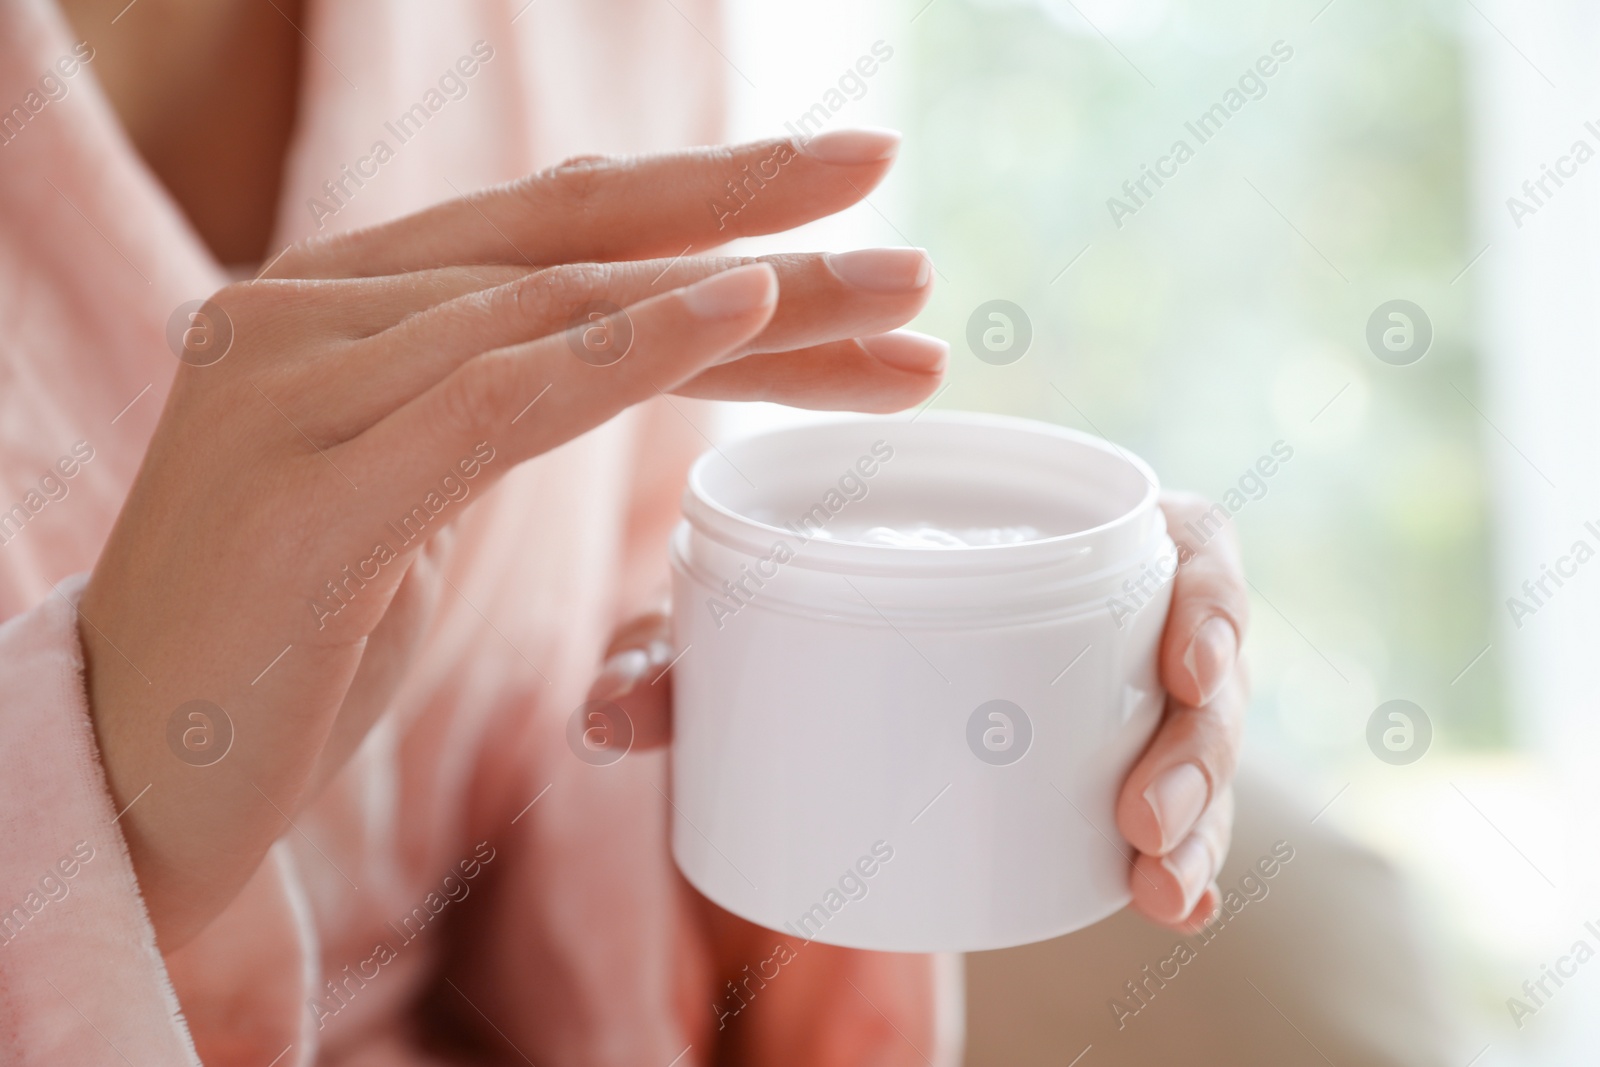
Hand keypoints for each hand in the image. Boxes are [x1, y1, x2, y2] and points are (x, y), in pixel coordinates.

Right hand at [79, 131, 944, 949]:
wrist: (124, 766)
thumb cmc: (280, 636)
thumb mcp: (400, 491)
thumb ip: (482, 400)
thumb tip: (611, 349)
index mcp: (338, 303)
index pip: (549, 226)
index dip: (702, 194)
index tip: (843, 191)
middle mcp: (310, 310)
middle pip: (571, 241)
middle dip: (752, 219)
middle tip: (902, 225)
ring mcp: (298, 386)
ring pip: (558, 306)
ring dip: (746, 295)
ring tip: (894, 304)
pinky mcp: (308, 490)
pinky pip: (497, 395)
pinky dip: (629, 348)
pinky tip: (743, 307)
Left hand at [589, 491, 1248, 1052]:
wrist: (776, 671)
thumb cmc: (765, 620)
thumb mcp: (717, 632)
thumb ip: (668, 663)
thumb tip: (603, 728)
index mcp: (1047, 538)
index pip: (1177, 545)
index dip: (1208, 598)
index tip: (1188, 664)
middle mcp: (1097, 614)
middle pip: (1202, 668)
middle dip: (1196, 750)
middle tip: (1142, 818)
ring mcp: (1103, 698)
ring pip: (1199, 750)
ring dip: (1202, 819)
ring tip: (1164, 887)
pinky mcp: (1092, 770)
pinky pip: (1172, 811)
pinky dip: (1183, 862)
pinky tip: (1177, 911)